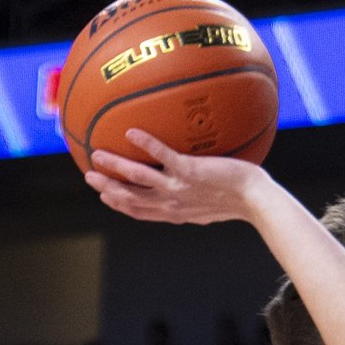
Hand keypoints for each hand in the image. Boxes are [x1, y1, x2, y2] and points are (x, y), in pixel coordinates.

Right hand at [86, 131, 268, 225]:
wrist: (255, 199)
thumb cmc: (238, 200)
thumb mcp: (210, 205)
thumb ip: (193, 197)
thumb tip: (187, 185)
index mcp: (174, 212)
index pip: (139, 211)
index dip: (118, 204)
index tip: (102, 194)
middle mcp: (172, 203)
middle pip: (131, 198)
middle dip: (108, 188)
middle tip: (88, 175)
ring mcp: (179, 188)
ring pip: (139, 180)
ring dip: (116, 167)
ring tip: (98, 154)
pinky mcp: (190, 172)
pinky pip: (163, 156)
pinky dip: (146, 145)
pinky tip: (131, 132)